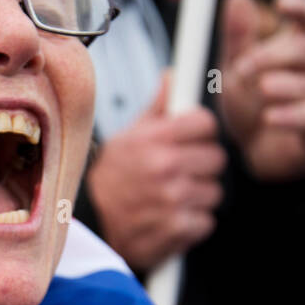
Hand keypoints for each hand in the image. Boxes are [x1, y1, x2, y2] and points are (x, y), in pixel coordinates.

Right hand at [86, 70, 225, 270]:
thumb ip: (157, 109)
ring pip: (213, 192)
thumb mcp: (127, 138)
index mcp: (155, 138)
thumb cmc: (110, 180)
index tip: (194, 141)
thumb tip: (174, 76)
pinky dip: (191, 225)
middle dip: (202, 168)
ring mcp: (172, 198)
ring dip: (197, 198)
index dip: (202, 133)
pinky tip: (170, 219)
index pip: (206, 123)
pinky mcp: (175, 228)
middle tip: (182, 174)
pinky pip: (205, 222)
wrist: (88, 224)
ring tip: (173, 199)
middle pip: (216, 158)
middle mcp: (165, 166)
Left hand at [218, 0, 304, 180]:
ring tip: (260, 89)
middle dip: (271, 56)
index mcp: (295, 53)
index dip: (301, 8)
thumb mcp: (235, 70)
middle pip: (302, 50)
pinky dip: (290, 116)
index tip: (280, 3)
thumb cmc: (249, 108)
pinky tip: (269, 118)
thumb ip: (238, 38)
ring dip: (281, 85)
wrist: (252, 154)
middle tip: (243, 69)